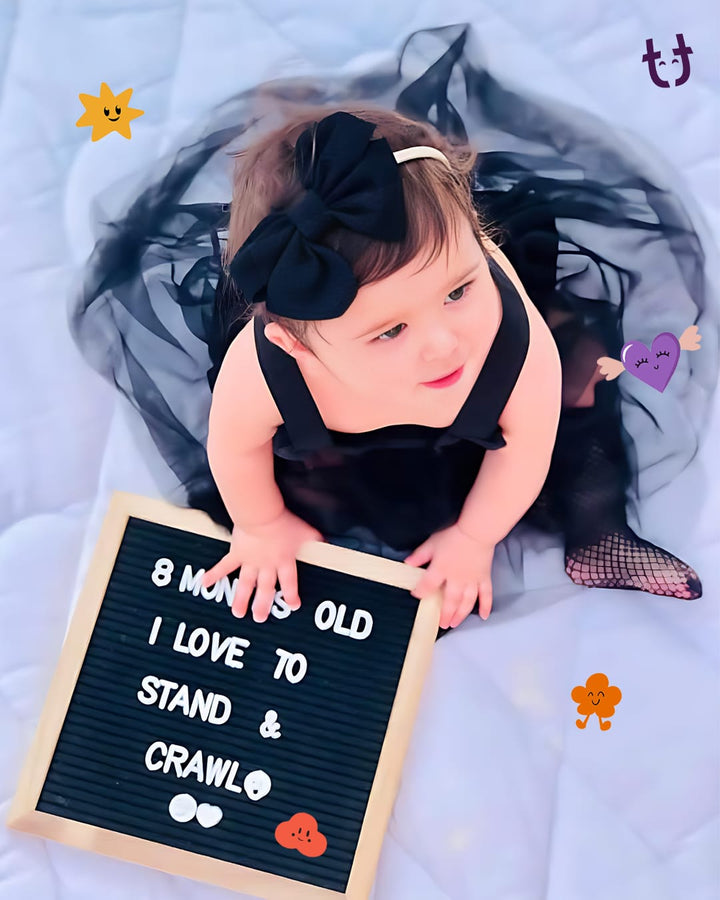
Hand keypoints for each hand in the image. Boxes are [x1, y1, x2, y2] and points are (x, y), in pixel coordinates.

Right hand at [201, 509, 322, 621]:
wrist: (261, 516)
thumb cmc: (283, 523)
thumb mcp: (306, 531)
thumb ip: (314, 538)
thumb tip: (325, 540)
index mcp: (284, 562)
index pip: (290, 583)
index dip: (292, 595)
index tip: (293, 606)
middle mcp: (267, 566)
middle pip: (266, 589)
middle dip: (263, 605)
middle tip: (259, 618)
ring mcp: (250, 562)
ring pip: (246, 585)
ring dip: (241, 599)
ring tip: (237, 613)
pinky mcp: (236, 554)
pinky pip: (224, 567)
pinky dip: (214, 575)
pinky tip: (205, 584)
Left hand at [404, 524, 494, 628]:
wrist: (476, 531)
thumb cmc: (453, 535)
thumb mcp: (432, 543)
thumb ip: (420, 555)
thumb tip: (407, 564)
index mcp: (440, 571)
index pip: (427, 586)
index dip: (420, 592)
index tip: (417, 595)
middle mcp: (456, 580)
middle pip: (449, 602)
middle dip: (445, 614)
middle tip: (442, 624)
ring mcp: (471, 581)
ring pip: (466, 603)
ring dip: (460, 615)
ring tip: (455, 623)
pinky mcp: (484, 579)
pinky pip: (486, 596)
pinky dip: (485, 606)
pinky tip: (483, 616)